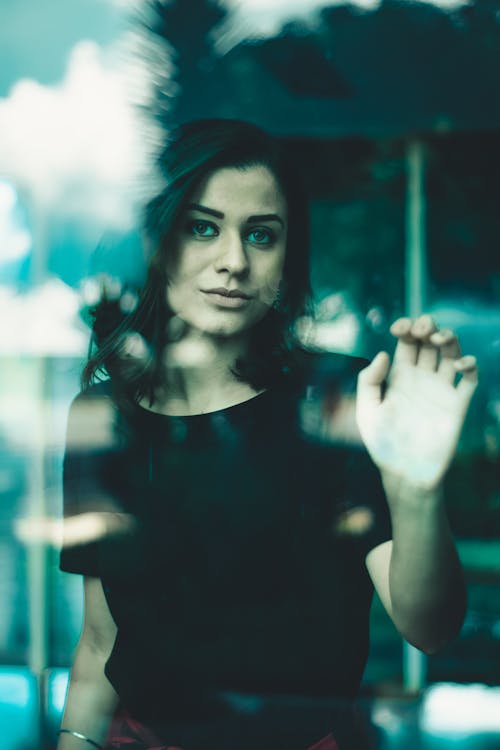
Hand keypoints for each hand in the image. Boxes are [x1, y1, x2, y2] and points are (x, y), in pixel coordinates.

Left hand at [356, 315, 477, 488]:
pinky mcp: (458, 405)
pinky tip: (459, 364)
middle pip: (430, 342)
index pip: (406, 342)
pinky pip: (469, 380)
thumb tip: (383, 353)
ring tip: (440, 338)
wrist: (406, 473)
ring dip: (449, 339)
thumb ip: (369, 381)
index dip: (406, 328)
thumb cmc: (383, 445)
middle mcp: (422, 379)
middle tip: (423, 327)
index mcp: (399, 377)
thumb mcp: (367, 412)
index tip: (400, 327)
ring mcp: (441, 390)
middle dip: (428, 327)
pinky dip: (469, 365)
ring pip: (450, 354)